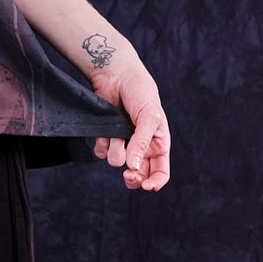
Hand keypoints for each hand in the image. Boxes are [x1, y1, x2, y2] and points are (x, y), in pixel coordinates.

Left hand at [89, 50, 170, 190]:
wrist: (116, 75)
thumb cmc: (140, 92)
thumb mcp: (149, 116)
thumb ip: (142, 142)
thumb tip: (134, 166)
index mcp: (158, 143)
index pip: (161, 172)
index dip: (155, 183)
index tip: (146, 186)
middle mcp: (141, 146)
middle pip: (139, 175)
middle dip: (133, 178)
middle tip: (128, 175)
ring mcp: (123, 142)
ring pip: (117, 162)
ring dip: (116, 150)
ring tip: (118, 133)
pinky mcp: (106, 136)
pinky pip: (102, 152)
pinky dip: (102, 144)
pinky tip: (105, 130)